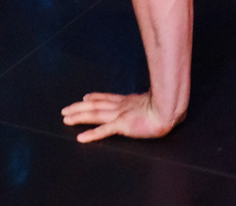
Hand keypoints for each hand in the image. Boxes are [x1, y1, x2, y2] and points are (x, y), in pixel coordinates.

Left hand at [61, 91, 179, 142]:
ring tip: (66, 119)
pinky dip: (92, 134)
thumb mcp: (155, 101)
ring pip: (95, 114)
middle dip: (79, 107)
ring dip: (79, 116)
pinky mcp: (123, 125)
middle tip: (65, 109)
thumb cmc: (167, 106)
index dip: (95, 98)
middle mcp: (121, 106)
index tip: (85, 97)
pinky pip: (104, 130)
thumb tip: (152, 103)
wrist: (169, 109)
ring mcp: (120, 115)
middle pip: (96, 105)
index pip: (107, 98)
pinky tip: (81, 138)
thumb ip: (149, 103)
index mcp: (129, 101)